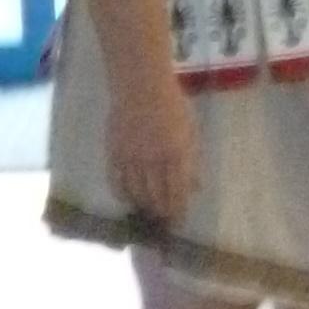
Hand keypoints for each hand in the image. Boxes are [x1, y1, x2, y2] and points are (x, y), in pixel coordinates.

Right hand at [109, 78, 199, 224]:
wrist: (140, 86)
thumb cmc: (173, 105)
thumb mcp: (191, 131)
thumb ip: (193, 161)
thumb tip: (195, 187)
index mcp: (177, 154)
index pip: (177, 192)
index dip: (178, 210)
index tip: (179, 222)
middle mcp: (153, 160)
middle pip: (156, 196)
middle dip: (162, 212)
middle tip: (164, 220)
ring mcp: (131, 158)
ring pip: (137, 192)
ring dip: (144, 206)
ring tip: (150, 212)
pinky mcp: (114, 153)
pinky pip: (116, 182)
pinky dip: (123, 195)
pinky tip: (129, 200)